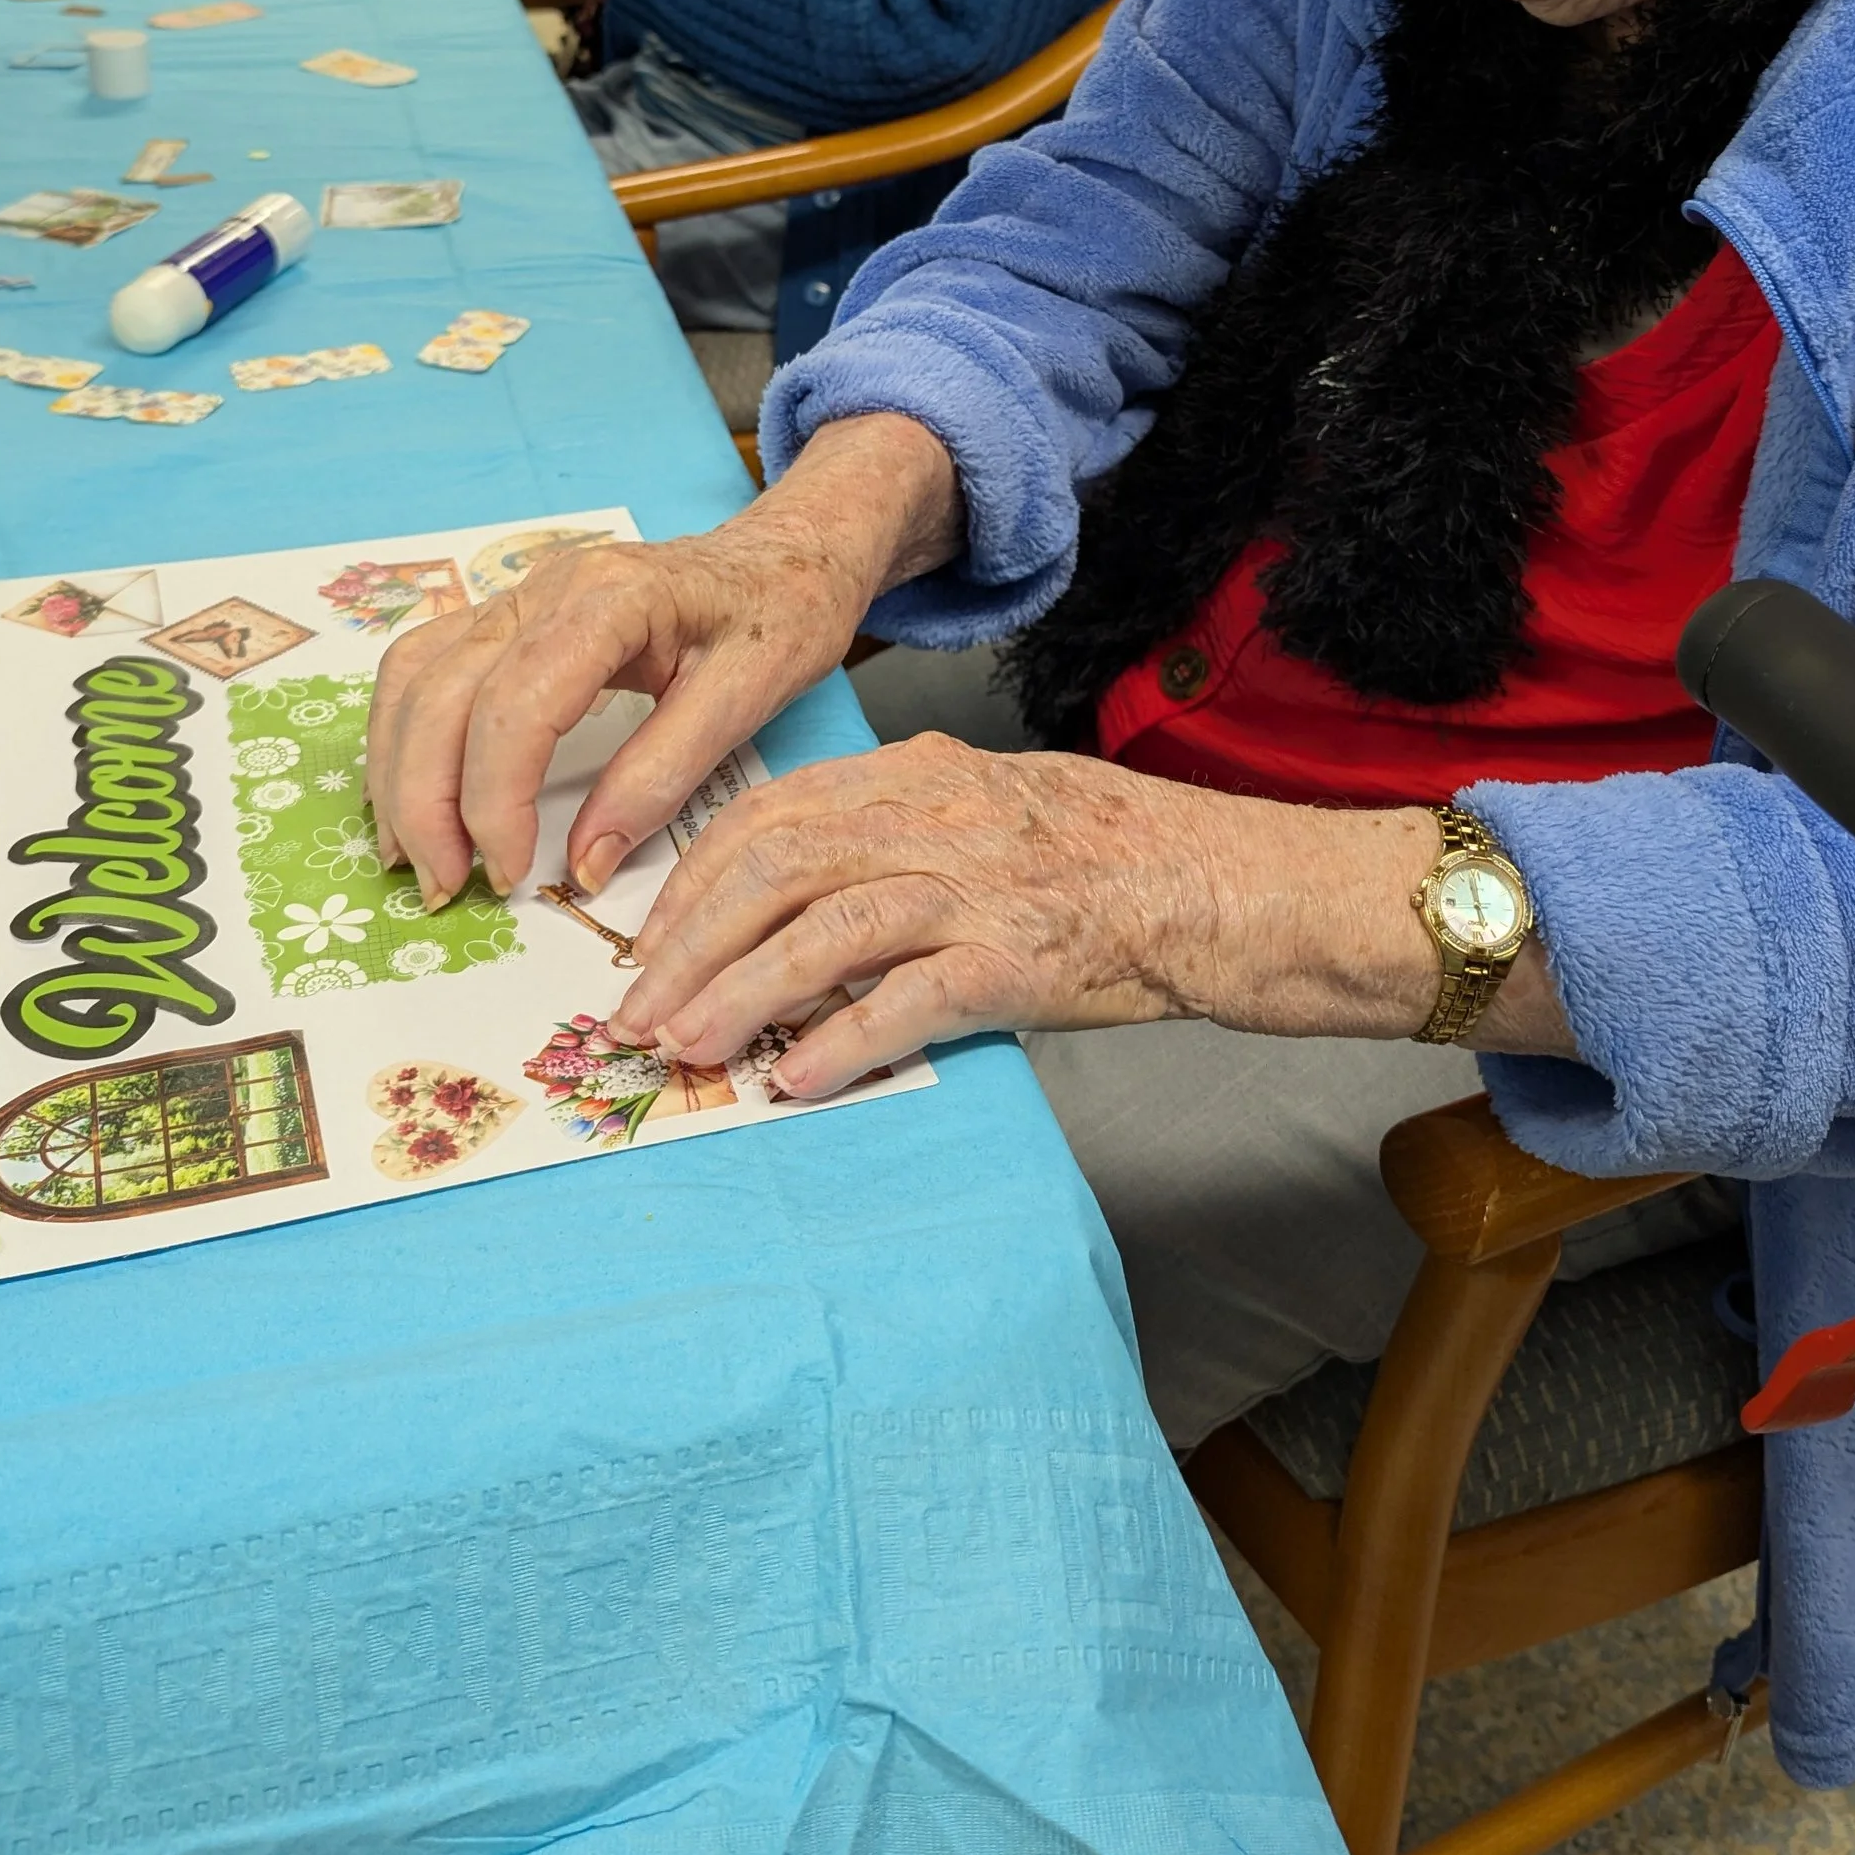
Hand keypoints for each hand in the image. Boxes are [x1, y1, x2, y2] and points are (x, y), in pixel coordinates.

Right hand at [369, 529, 869, 909]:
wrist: (786, 551)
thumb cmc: (779, 614)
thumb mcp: (747, 698)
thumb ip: (662, 777)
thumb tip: (584, 865)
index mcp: (611, 600)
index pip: (515, 704)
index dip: (494, 799)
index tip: (508, 873)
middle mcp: (544, 588)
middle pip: (441, 692)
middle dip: (425, 800)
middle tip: (444, 887)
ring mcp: (517, 596)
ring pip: (413, 676)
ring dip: (397, 770)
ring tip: (415, 856)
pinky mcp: (507, 616)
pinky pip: (424, 667)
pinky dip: (403, 736)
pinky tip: (416, 796)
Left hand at [614, 743, 1463, 1096]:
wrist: (1217, 884)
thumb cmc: (1104, 854)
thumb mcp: (988, 799)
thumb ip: (899, 814)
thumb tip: (799, 862)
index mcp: (918, 775)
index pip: (770, 814)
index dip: (690, 878)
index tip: (642, 938)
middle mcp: (938, 819)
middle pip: (776, 868)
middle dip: (688, 944)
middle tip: (637, 1011)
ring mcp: (978, 886)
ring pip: (825, 930)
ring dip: (740, 994)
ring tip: (688, 1048)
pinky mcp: (1019, 956)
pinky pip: (910, 998)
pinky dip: (842, 1040)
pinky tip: (797, 1079)